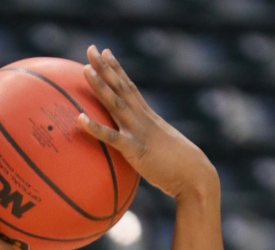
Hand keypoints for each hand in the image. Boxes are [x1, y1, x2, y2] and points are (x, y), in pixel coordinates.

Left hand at [79, 46, 217, 199]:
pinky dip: (95, 128)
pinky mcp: (135, 149)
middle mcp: (143, 118)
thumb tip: (142, 150)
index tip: (106, 53)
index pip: (130, 87)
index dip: (118, 69)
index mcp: (148, 117)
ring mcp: (139, 131)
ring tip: (85, 69)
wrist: (194, 176)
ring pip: (116, 103)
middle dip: (105, 67)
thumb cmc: (179, 168)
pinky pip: (112, 137)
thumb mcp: (162, 151)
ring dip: (101, 86)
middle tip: (91, 49)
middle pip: (121, 87)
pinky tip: (80, 119)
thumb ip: (148, 145)